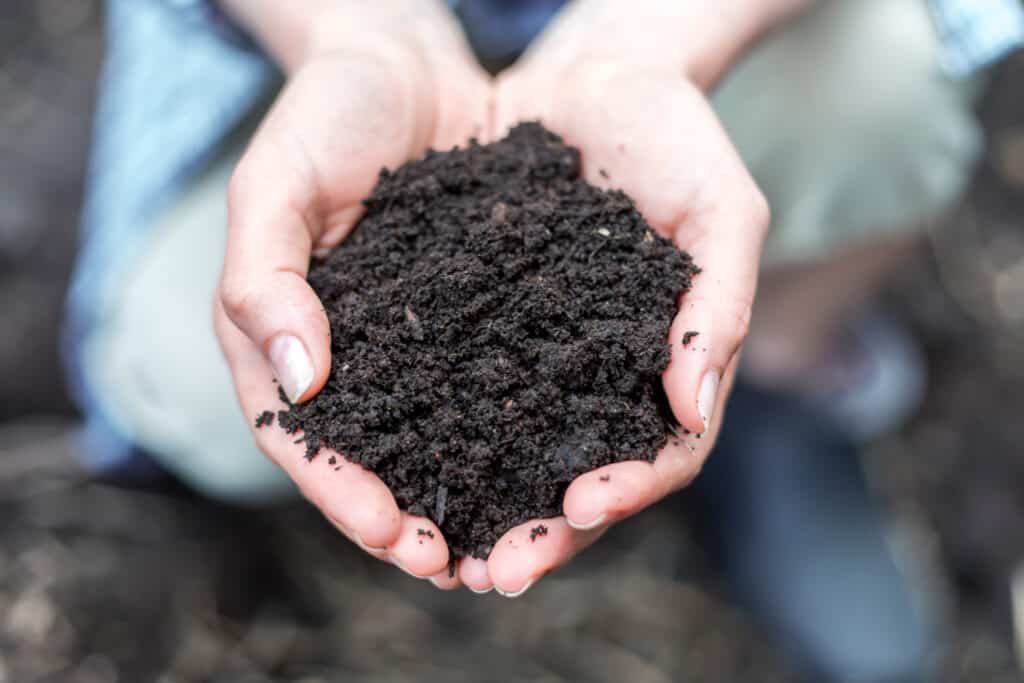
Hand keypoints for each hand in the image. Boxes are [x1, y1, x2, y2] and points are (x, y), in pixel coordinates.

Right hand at [214, 1, 490, 586]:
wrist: (403, 66)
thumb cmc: (324, 115)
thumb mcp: (274, 184)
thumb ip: (265, 279)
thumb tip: (301, 381)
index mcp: (281, 339)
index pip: (302, 439)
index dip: (340, 492)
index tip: (388, 532)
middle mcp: (348, 354)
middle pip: (372, 457)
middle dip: (409, 518)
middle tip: (455, 566)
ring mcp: (411, 341)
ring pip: (434, 434)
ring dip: (467, 493)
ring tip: (509, 539)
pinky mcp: (472, 317)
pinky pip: (490, 379)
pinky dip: (513, 425)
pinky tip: (548, 457)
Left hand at [454, 0, 779, 595]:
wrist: (597, 79)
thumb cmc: (676, 138)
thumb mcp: (719, 211)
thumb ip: (719, 306)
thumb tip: (691, 410)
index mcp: (668, 366)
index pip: (662, 453)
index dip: (629, 488)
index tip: (585, 504)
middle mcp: (603, 377)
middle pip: (581, 476)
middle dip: (544, 530)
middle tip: (497, 570)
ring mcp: (544, 356)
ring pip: (515, 452)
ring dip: (481, 506)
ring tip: (438, 547)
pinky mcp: (486, 325)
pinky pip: (460, 388)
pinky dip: (435, 434)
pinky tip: (398, 461)